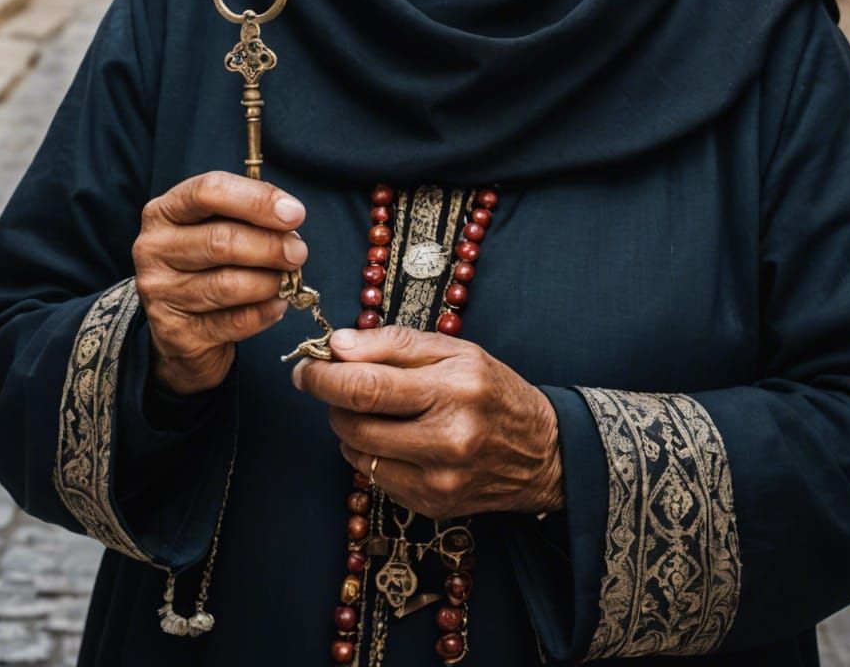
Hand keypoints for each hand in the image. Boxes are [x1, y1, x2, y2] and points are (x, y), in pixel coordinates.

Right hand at [133, 172, 306, 395]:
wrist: (181, 327)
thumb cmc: (208, 264)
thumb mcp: (218, 227)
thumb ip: (248, 216)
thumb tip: (291, 218)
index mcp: (164, 210)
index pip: (209, 191)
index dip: (257, 200)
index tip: (295, 213)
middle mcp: (153, 248)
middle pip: (220, 240)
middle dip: (270, 245)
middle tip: (299, 252)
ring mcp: (160, 292)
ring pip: (227, 284)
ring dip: (269, 281)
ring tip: (287, 280)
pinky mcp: (174, 332)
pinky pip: (232, 322)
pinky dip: (263, 312)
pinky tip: (277, 305)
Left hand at [292, 326, 563, 518]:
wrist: (543, 453)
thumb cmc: (493, 391)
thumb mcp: (455, 351)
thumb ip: (394, 344)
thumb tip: (338, 345)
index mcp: (454, 388)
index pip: (367, 385)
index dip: (324, 376)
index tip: (306, 366)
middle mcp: (448, 439)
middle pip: (356, 423)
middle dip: (329, 401)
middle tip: (325, 383)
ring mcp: (440, 479)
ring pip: (359, 453)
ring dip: (346, 427)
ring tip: (364, 408)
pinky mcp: (434, 505)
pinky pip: (376, 477)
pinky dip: (368, 453)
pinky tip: (388, 437)